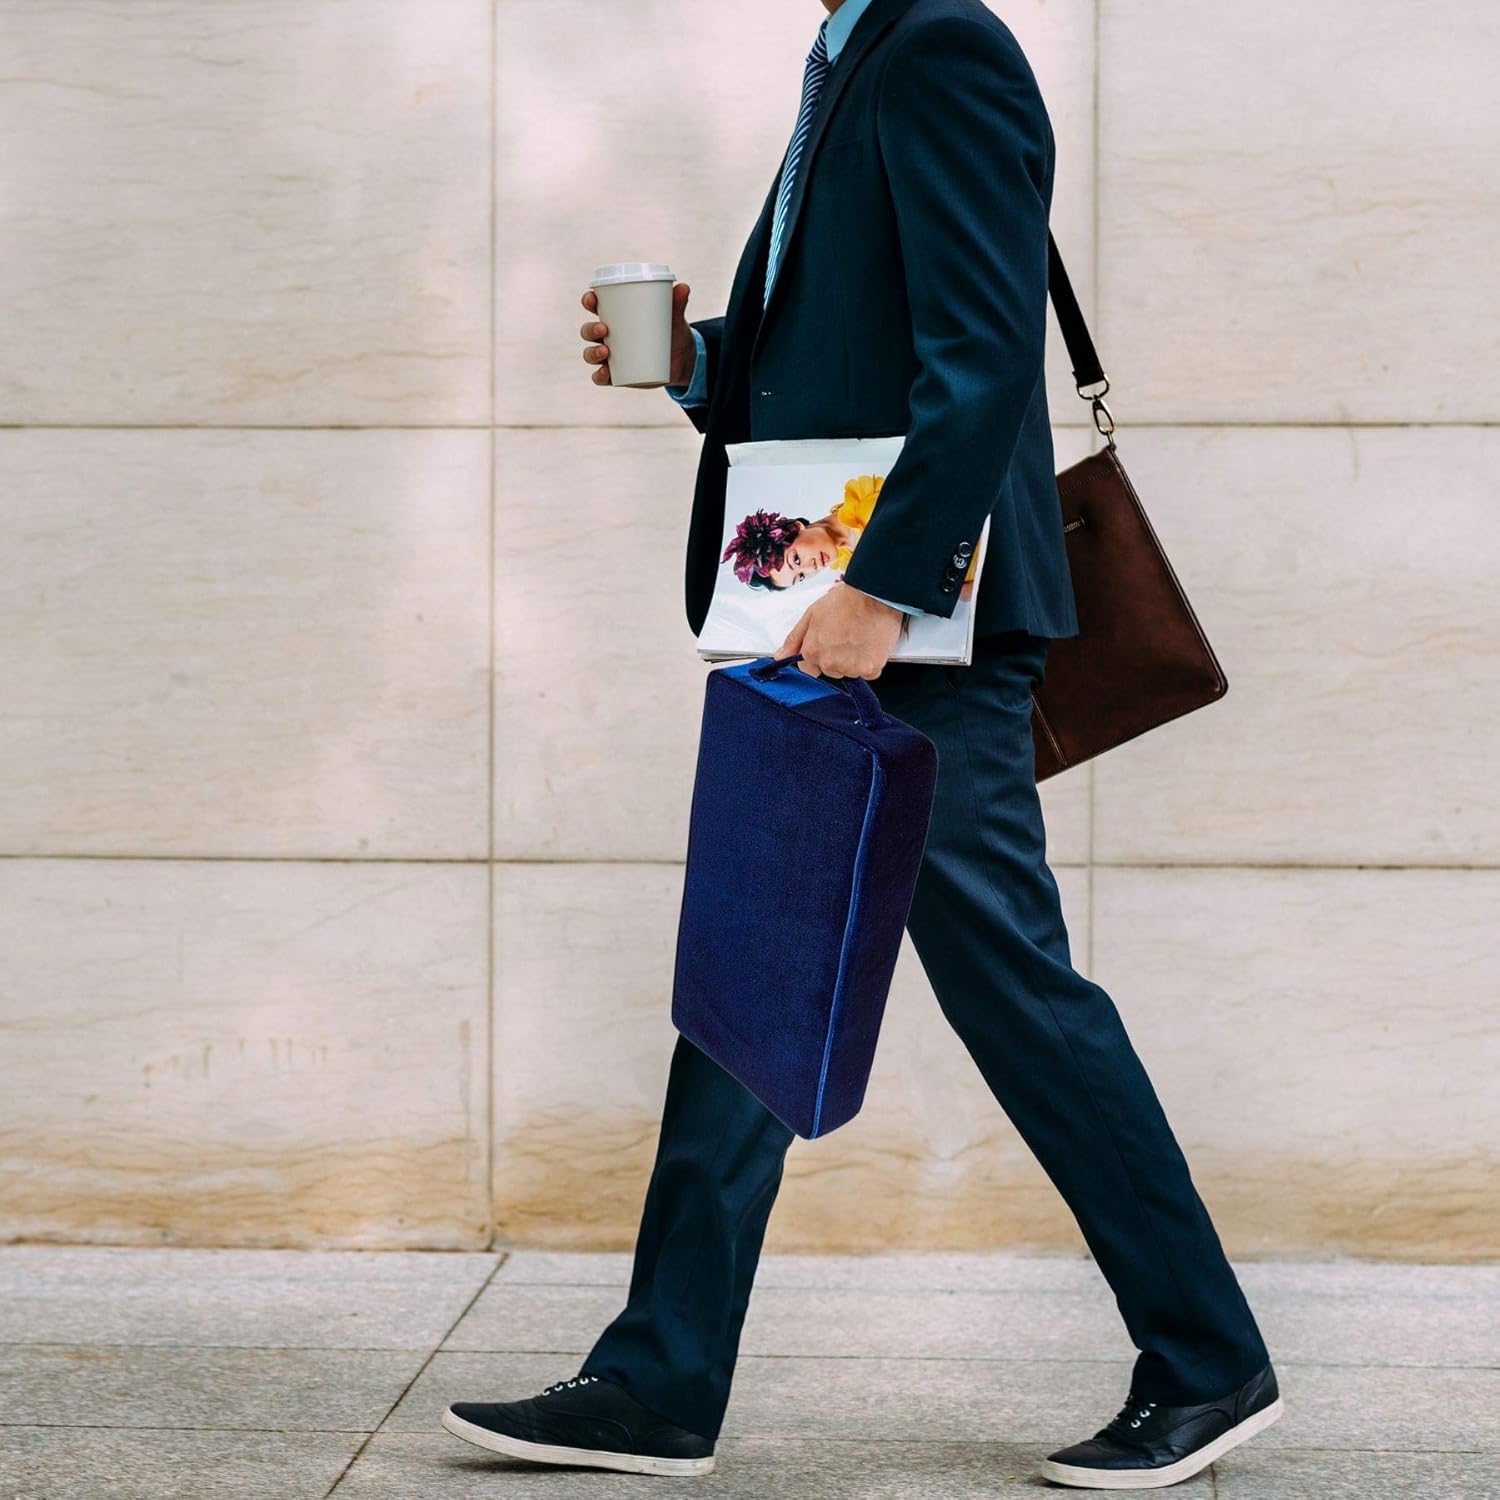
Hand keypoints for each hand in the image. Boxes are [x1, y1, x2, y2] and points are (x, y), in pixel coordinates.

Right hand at [580, 282, 696, 386]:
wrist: (682, 360)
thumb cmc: (671, 331)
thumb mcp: (674, 317)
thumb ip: (677, 302)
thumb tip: (683, 286)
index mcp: (615, 317)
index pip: (594, 306)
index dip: (588, 301)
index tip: (592, 298)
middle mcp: (608, 337)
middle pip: (588, 331)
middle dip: (590, 329)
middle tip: (604, 328)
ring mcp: (611, 357)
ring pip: (590, 354)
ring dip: (592, 352)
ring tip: (605, 350)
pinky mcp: (617, 375)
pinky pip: (601, 377)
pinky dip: (599, 376)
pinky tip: (604, 373)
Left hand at [776, 583, 904, 679]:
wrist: (874, 594)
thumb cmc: (846, 600)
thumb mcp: (812, 614)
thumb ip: (795, 638)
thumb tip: (781, 655)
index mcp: (813, 652)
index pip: (809, 669)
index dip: (817, 655)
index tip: (827, 645)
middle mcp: (830, 663)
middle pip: (830, 670)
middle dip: (836, 658)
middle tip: (845, 636)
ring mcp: (851, 668)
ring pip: (849, 671)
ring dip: (853, 660)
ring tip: (858, 637)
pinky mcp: (871, 668)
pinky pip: (868, 672)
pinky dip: (870, 661)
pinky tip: (870, 643)